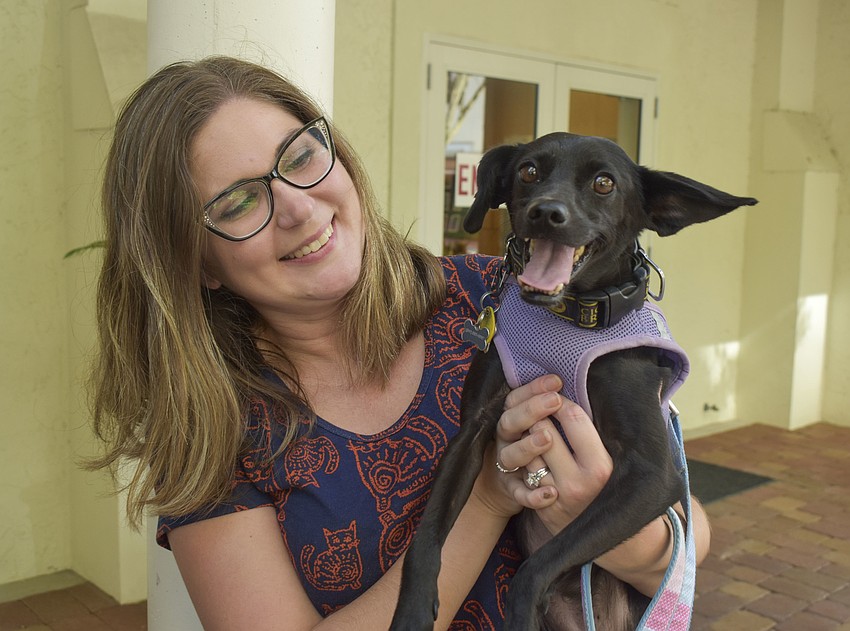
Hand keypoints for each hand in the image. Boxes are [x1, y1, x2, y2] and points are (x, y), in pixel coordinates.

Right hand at [471, 374, 564, 517]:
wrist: (509, 490)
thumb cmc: (534, 450)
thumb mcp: (534, 425)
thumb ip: (546, 410)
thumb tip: (568, 388)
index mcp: (511, 420)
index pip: (515, 399)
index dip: (534, 389)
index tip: (556, 380)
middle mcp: (506, 440)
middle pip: (509, 421)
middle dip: (532, 410)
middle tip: (555, 400)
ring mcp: (507, 467)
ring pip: (510, 456)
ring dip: (528, 446)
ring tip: (547, 438)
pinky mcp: (512, 491)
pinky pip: (519, 493)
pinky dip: (532, 495)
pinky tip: (550, 493)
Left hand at [495, 374, 613, 534]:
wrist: (612, 538)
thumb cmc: (612, 488)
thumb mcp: (610, 461)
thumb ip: (593, 434)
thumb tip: (572, 393)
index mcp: (600, 466)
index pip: (573, 417)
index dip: (561, 401)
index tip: (558, 394)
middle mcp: (577, 482)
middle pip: (543, 430)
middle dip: (538, 415)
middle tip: (541, 407)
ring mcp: (556, 497)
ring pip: (527, 452)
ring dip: (527, 437)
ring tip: (534, 428)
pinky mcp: (542, 510)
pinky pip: (523, 477)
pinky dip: (525, 463)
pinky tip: (529, 456)